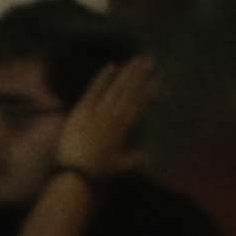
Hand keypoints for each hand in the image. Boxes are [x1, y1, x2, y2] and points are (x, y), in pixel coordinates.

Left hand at [56, 55, 156, 175]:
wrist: (76, 175)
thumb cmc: (97, 173)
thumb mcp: (119, 167)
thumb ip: (133, 159)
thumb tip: (145, 155)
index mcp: (124, 129)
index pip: (140, 104)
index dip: (149, 90)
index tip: (158, 79)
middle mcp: (114, 118)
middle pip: (130, 92)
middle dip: (141, 75)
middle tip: (150, 60)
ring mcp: (98, 113)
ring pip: (117, 88)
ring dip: (128, 73)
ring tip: (137, 60)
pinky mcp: (82, 111)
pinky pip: (94, 90)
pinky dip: (103, 78)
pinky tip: (113, 66)